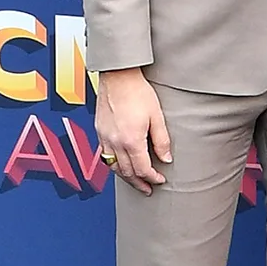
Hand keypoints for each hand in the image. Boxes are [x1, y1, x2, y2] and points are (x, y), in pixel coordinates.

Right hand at [94, 68, 171, 193]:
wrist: (118, 76)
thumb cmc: (138, 92)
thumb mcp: (157, 117)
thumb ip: (162, 141)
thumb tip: (166, 159)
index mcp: (131, 140)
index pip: (142, 169)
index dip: (152, 178)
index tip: (160, 180)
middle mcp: (115, 142)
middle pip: (126, 172)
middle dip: (139, 183)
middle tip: (148, 189)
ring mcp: (105, 137)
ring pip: (113, 167)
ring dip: (125, 177)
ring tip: (136, 181)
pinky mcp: (99, 131)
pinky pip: (105, 155)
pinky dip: (114, 165)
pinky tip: (121, 165)